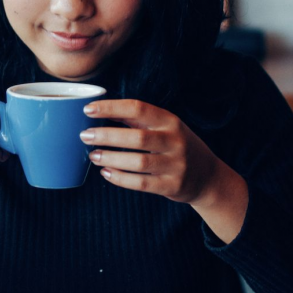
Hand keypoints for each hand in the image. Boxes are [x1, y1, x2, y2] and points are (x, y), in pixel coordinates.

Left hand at [80, 99, 229, 206]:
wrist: (208, 176)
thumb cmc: (177, 146)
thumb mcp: (165, 127)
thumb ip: (137, 119)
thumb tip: (103, 110)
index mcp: (170, 121)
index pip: (138, 108)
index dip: (111, 108)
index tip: (89, 109)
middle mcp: (175, 141)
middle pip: (136, 137)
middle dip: (107, 136)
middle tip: (85, 135)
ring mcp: (176, 164)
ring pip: (138, 162)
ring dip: (111, 158)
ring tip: (93, 156)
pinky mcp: (172, 185)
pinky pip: (141, 183)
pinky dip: (121, 179)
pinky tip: (106, 173)